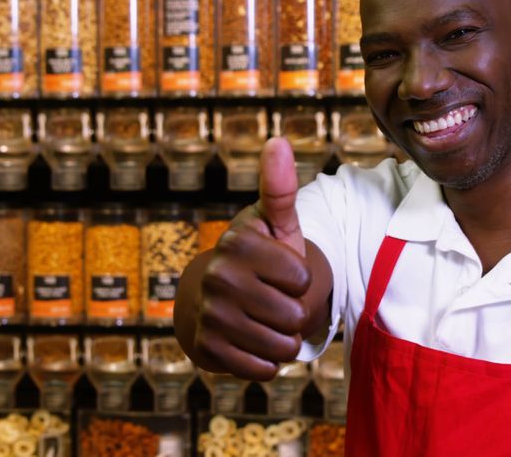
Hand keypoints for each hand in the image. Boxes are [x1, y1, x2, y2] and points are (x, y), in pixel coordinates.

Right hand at [189, 137, 311, 379]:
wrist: (215, 300)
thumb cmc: (260, 258)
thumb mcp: (275, 224)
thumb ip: (280, 188)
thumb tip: (278, 141)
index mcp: (237, 243)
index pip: (304, 279)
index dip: (302, 279)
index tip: (282, 271)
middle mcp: (217, 277)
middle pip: (295, 315)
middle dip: (295, 313)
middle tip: (275, 300)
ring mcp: (209, 316)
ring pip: (282, 345)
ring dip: (284, 339)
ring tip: (265, 320)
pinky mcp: (206, 351)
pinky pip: (264, 369)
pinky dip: (267, 361)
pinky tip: (251, 341)